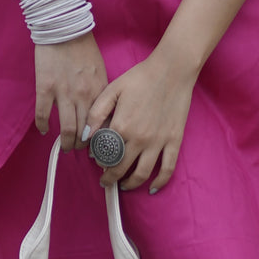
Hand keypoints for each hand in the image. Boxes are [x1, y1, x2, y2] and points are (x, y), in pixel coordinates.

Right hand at [35, 34, 107, 150]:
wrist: (63, 28)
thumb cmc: (83, 47)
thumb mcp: (100, 70)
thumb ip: (100, 91)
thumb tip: (99, 113)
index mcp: (99, 90)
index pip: (103, 123)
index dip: (100, 138)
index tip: (96, 144)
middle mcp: (84, 95)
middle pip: (85, 131)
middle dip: (82, 145)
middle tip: (78, 149)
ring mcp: (64, 92)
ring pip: (67, 129)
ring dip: (66, 142)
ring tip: (64, 147)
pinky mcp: (45, 88)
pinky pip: (43, 115)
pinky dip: (43, 126)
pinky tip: (44, 130)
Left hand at [84, 46, 197, 192]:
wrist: (171, 70)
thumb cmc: (140, 77)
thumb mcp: (112, 90)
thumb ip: (96, 114)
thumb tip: (85, 137)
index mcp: (121, 126)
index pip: (105, 154)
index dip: (99, 161)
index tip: (97, 163)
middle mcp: (138, 139)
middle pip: (121, 168)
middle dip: (111, 178)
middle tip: (106, 181)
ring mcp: (158, 142)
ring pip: (142, 173)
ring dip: (131, 184)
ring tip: (124, 186)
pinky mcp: (174, 141)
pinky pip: (168, 168)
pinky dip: (160, 181)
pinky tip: (153, 188)